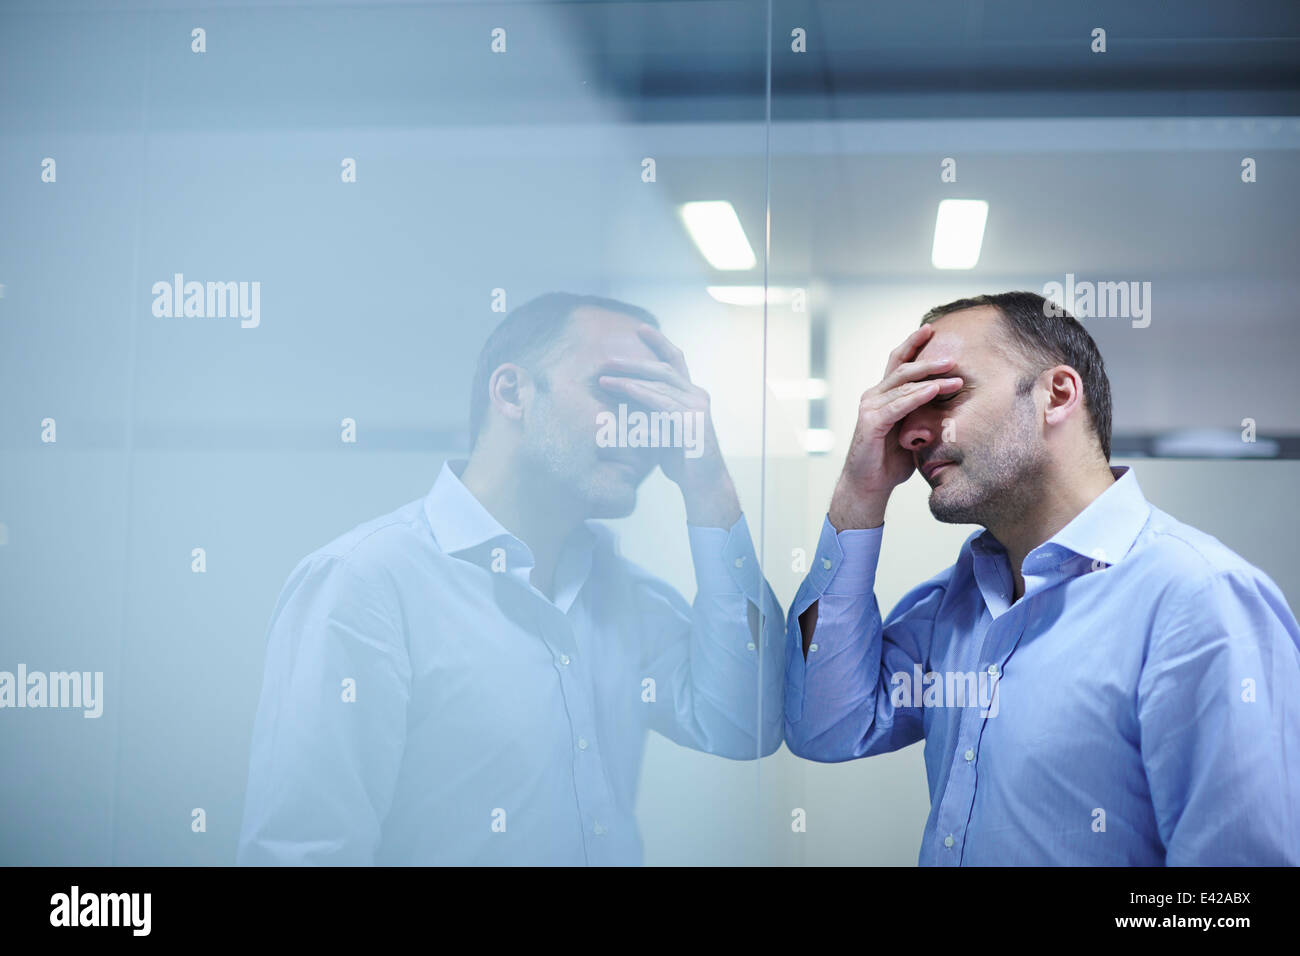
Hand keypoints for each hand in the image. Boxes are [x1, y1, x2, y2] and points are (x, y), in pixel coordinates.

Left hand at [596, 325, 740, 527]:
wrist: (703, 485)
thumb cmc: (682, 461)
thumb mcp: (662, 430)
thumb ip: (650, 413)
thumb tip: (625, 402)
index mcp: (692, 394)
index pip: (675, 361)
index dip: (659, 343)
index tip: (641, 328)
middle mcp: (697, 395)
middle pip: (664, 368)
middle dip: (634, 361)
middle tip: (607, 359)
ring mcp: (697, 406)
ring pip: (660, 383)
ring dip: (629, 378)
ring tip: (604, 377)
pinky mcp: (691, 420)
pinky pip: (661, 402)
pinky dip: (639, 394)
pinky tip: (620, 390)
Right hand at [828, 324, 961, 529]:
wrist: (868, 485)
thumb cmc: (890, 461)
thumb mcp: (912, 431)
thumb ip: (923, 414)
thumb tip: (951, 405)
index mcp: (882, 395)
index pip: (897, 362)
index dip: (913, 344)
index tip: (931, 329)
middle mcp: (873, 396)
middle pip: (901, 367)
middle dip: (927, 358)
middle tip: (953, 355)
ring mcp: (870, 407)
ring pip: (902, 383)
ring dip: (931, 377)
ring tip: (954, 374)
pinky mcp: (871, 422)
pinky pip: (899, 405)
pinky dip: (918, 396)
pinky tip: (935, 390)